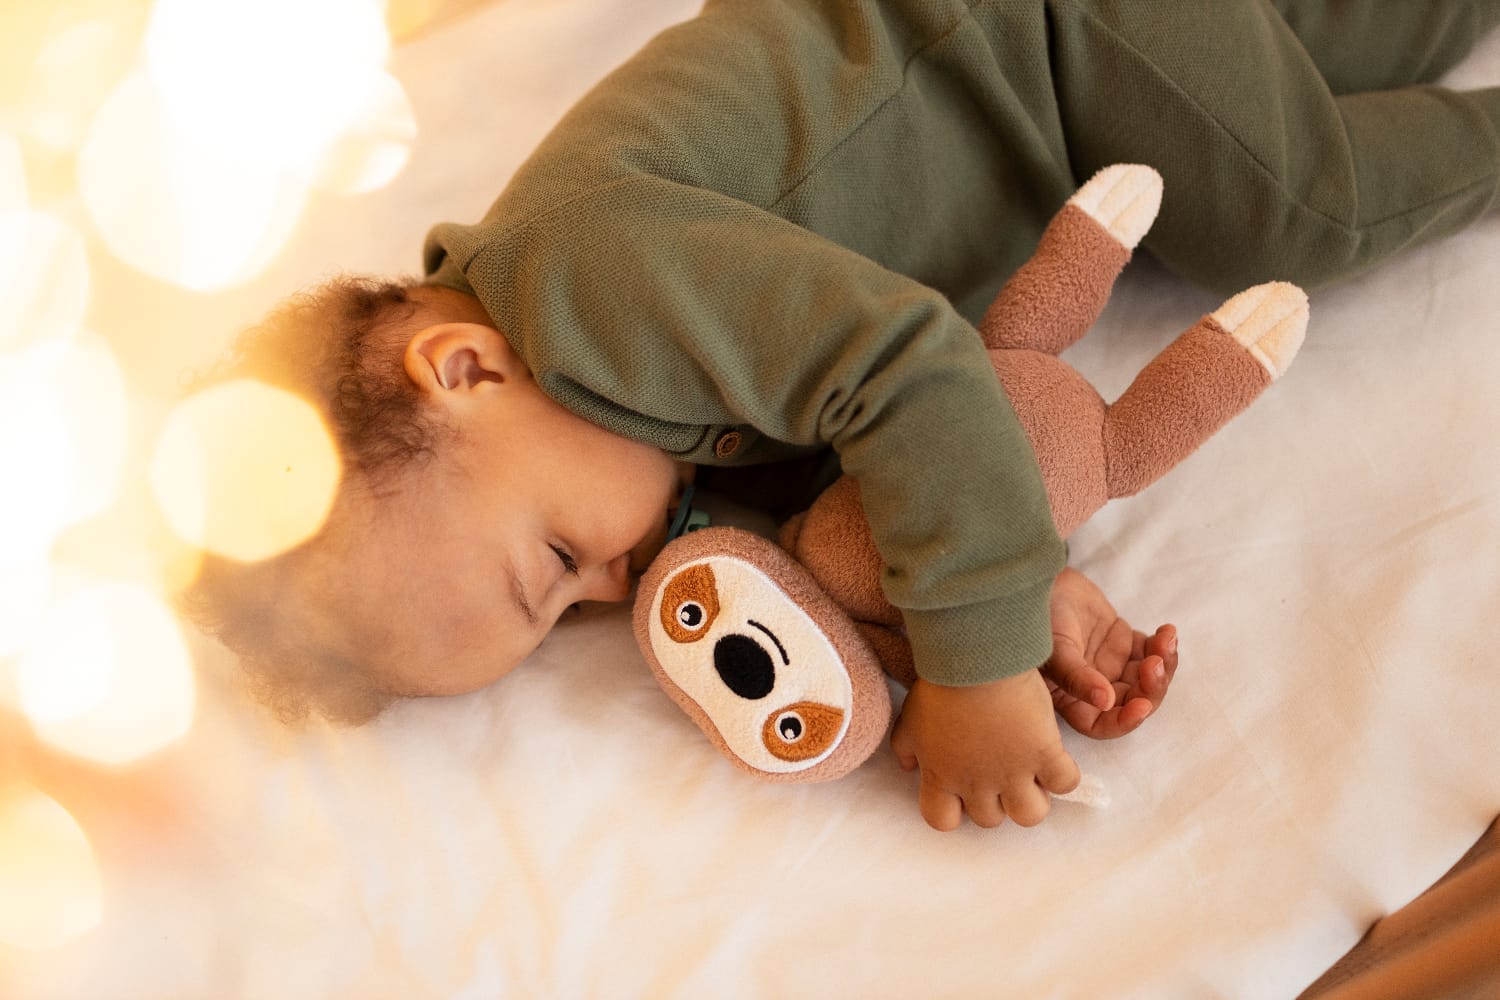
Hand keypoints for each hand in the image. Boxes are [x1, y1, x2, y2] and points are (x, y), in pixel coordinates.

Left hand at [891, 671, 1079, 831]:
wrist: (975, 661)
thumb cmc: (939, 686)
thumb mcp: (910, 719)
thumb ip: (906, 748)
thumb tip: (910, 768)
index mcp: (942, 777)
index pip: (942, 820)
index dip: (952, 809)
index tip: (959, 790)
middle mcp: (977, 784)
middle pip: (989, 820)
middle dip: (994, 801)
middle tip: (998, 772)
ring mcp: (1014, 773)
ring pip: (1030, 815)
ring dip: (1031, 800)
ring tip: (1030, 775)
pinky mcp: (1045, 754)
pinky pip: (1064, 783)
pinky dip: (1063, 775)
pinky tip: (1053, 756)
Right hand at [1043, 567, 1177, 739]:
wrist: (1044, 578)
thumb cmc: (1039, 617)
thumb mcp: (1054, 649)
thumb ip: (1077, 678)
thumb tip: (1105, 702)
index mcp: (1070, 698)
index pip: (1101, 724)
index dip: (1124, 722)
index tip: (1142, 706)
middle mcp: (1092, 687)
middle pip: (1131, 701)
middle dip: (1151, 687)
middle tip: (1156, 664)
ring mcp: (1110, 665)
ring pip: (1147, 678)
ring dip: (1163, 665)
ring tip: (1166, 641)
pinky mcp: (1123, 642)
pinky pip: (1151, 652)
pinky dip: (1164, 646)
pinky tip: (1166, 632)